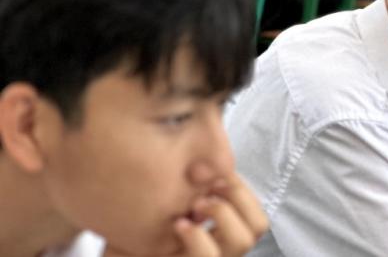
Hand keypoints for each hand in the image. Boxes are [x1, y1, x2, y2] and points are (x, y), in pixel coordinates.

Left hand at [104, 173, 267, 256]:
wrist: (119, 251)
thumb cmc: (138, 226)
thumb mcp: (173, 196)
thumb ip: (195, 181)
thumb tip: (214, 152)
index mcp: (223, 231)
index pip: (256, 212)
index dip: (243, 190)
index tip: (218, 175)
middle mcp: (221, 248)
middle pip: (258, 225)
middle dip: (238, 198)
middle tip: (211, 187)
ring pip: (241, 242)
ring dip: (222, 214)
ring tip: (197, 204)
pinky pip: (207, 256)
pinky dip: (197, 236)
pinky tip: (178, 223)